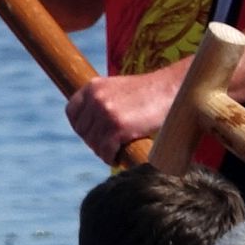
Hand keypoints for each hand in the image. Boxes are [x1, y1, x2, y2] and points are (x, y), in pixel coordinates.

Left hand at [64, 63, 179, 160]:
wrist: (173, 89)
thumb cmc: (150, 92)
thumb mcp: (118, 89)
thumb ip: (102, 100)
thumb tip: (90, 126)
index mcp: (93, 86)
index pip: (72, 112)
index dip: (81, 127)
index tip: (93, 134)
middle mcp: (96, 98)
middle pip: (82, 131)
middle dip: (94, 141)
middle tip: (110, 145)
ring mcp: (106, 113)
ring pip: (94, 143)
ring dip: (103, 151)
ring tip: (116, 151)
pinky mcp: (118, 127)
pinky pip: (106, 151)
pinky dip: (111, 158)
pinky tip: (119, 157)